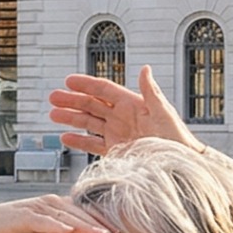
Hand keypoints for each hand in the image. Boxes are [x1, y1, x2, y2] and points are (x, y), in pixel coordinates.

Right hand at [0, 195, 120, 232]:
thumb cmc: (19, 230)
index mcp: (59, 207)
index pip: (85, 216)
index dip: (102, 226)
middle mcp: (51, 203)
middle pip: (80, 215)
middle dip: (100, 227)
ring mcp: (38, 207)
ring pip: (67, 217)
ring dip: (85, 227)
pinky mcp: (25, 215)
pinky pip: (44, 221)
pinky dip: (57, 226)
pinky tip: (68, 232)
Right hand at [48, 65, 198, 156]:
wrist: (179, 164)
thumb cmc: (176, 138)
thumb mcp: (163, 112)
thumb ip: (150, 91)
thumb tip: (145, 68)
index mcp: (131, 103)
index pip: (104, 90)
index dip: (86, 84)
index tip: (68, 81)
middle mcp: (121, 117)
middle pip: (91, 104)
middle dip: (72, 101)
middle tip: (53, 97)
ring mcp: (117, 133)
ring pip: (89, 123)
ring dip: (71, 118)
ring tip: (52, 115)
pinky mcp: (115, 151)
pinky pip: (92, 144)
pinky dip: (79, 141)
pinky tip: (65, 137)